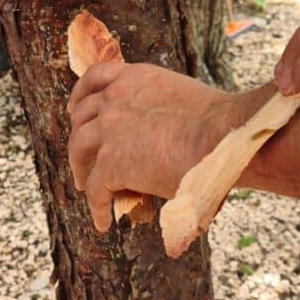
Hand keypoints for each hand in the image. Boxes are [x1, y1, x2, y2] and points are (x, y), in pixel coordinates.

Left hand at [67, 63, 250, 231]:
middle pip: (82, 117)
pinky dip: (96, 207)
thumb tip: (163, 135)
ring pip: (79, 150)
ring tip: (85, 186)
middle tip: (83, 155)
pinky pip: (95, 189)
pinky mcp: (110, 163)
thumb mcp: (184, 99)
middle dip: (79, 136)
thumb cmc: (222, 125)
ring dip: (80, 169)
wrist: (224, 137)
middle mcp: (116, 98)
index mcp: (136, 77)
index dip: (81, 95)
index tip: (76, 109)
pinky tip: (104, 221)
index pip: (97, 78)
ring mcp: (109, 129)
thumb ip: (162, 109)